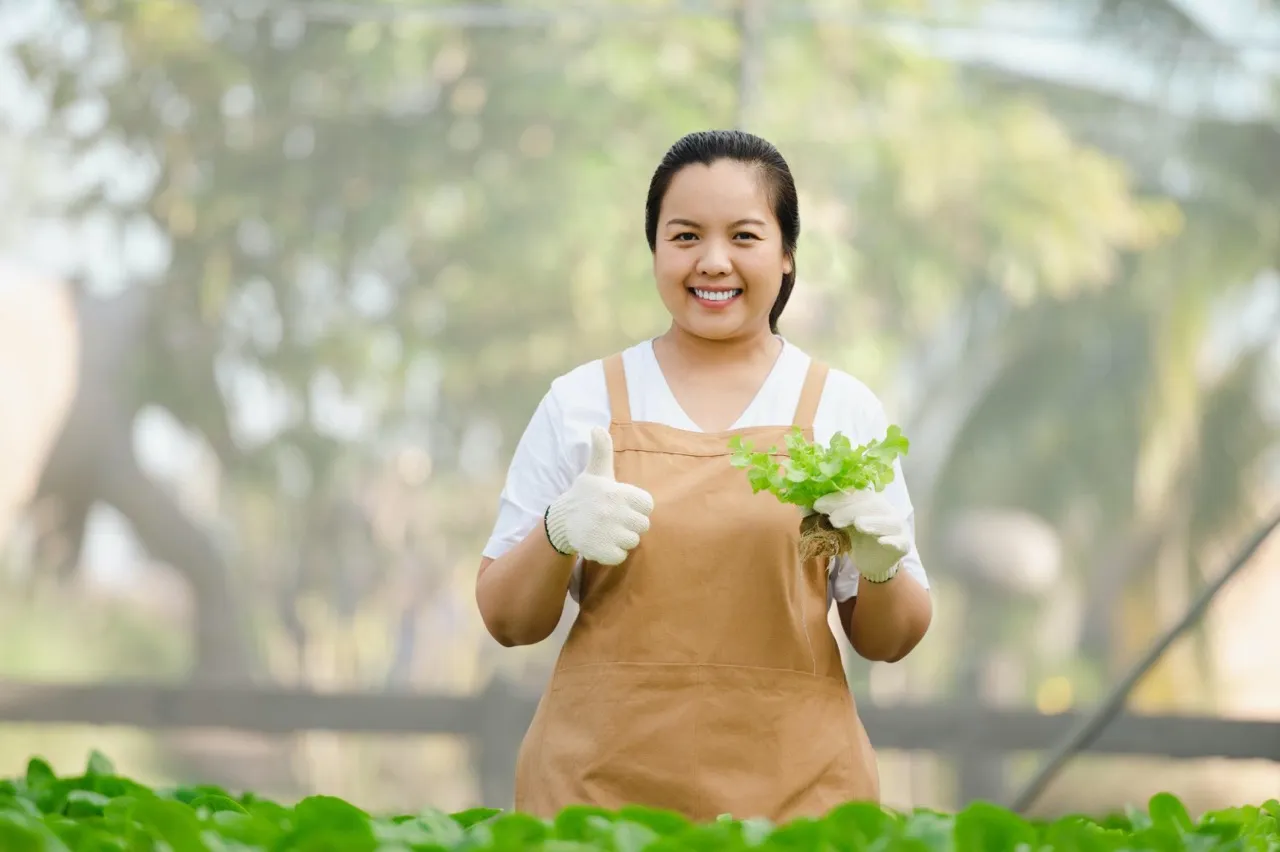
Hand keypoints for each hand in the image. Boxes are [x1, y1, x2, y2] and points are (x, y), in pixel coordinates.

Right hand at [545, 427, 653, 565]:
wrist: (561, 521)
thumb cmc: (585, 495)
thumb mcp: (595, 471)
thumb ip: (602, 450)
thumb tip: (597, 427)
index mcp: (617, 492)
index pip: (647, 504)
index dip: (637, 506)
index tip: (622, 504)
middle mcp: (614, 512)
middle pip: (643, 525)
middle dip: (630, 523)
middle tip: (614, 519)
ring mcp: (608, 533)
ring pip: (633, 541)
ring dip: (622, 538)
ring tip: (607, 530)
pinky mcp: (602, 551)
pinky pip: (621, 556)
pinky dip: (613, 552)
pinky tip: (602, 542)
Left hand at [811, 489, 909, 582]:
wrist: (874, 561)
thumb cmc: (857, 539)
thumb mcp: (842, 526)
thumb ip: (830, 515)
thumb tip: (807, 505)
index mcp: (871, 501)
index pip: (855, 496)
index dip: (837, 499)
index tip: (819, 505)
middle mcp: (886, 511)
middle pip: (871, 506)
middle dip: (851, 511)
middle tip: (834, 519)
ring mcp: (897, 528)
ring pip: (889, 522)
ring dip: (874, 522)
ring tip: (859, 524)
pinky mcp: (903, 545)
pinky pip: (900, 542)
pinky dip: (892, 541)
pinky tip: (883, 542)